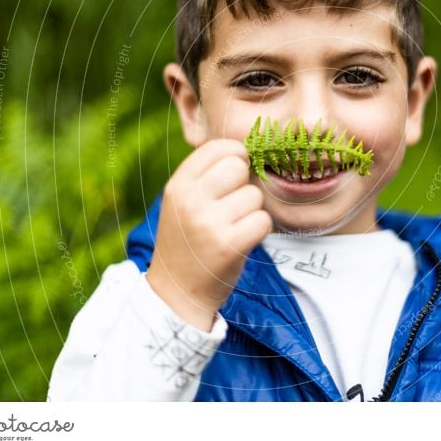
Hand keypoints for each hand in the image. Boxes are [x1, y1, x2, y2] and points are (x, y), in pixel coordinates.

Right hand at [145, 139, 271, 330]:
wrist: (177, 293)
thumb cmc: (188, 241)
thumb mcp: (182, 202)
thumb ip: (206, 175)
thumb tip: (246, 152)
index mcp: (178, 185)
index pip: (219, 147)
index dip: (235, 157)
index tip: (234, 175)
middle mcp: (191, 200)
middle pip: (239, 167)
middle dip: (244, 184)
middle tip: (233, 206)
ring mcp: (210, 223)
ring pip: (255, 196)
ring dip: (252, 212)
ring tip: (232, 228)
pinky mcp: (230, 245)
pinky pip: (263, 221)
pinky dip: (259, 231)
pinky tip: (242, 241)